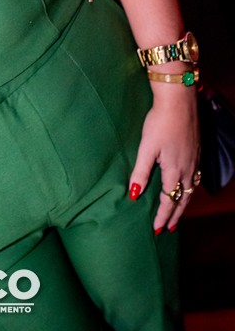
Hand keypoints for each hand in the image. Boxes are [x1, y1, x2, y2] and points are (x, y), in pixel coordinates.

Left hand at [129, 87, 199, 231]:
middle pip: (183, 199)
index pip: (168, 200)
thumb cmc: (159, 122)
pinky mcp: (196, 150)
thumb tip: (133, 195)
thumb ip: (140, 172)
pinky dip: (190, 189)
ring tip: (177, 213)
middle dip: (175, 215)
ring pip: (191, 189)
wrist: (179, 101)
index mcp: (174, 170)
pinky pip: (195, 178)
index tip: (157, 229)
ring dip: (184, 203)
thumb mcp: (146, 148)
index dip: (162, 216)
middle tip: (169, 229)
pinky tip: (186, 186)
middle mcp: (188, 169)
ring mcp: (194, 159)